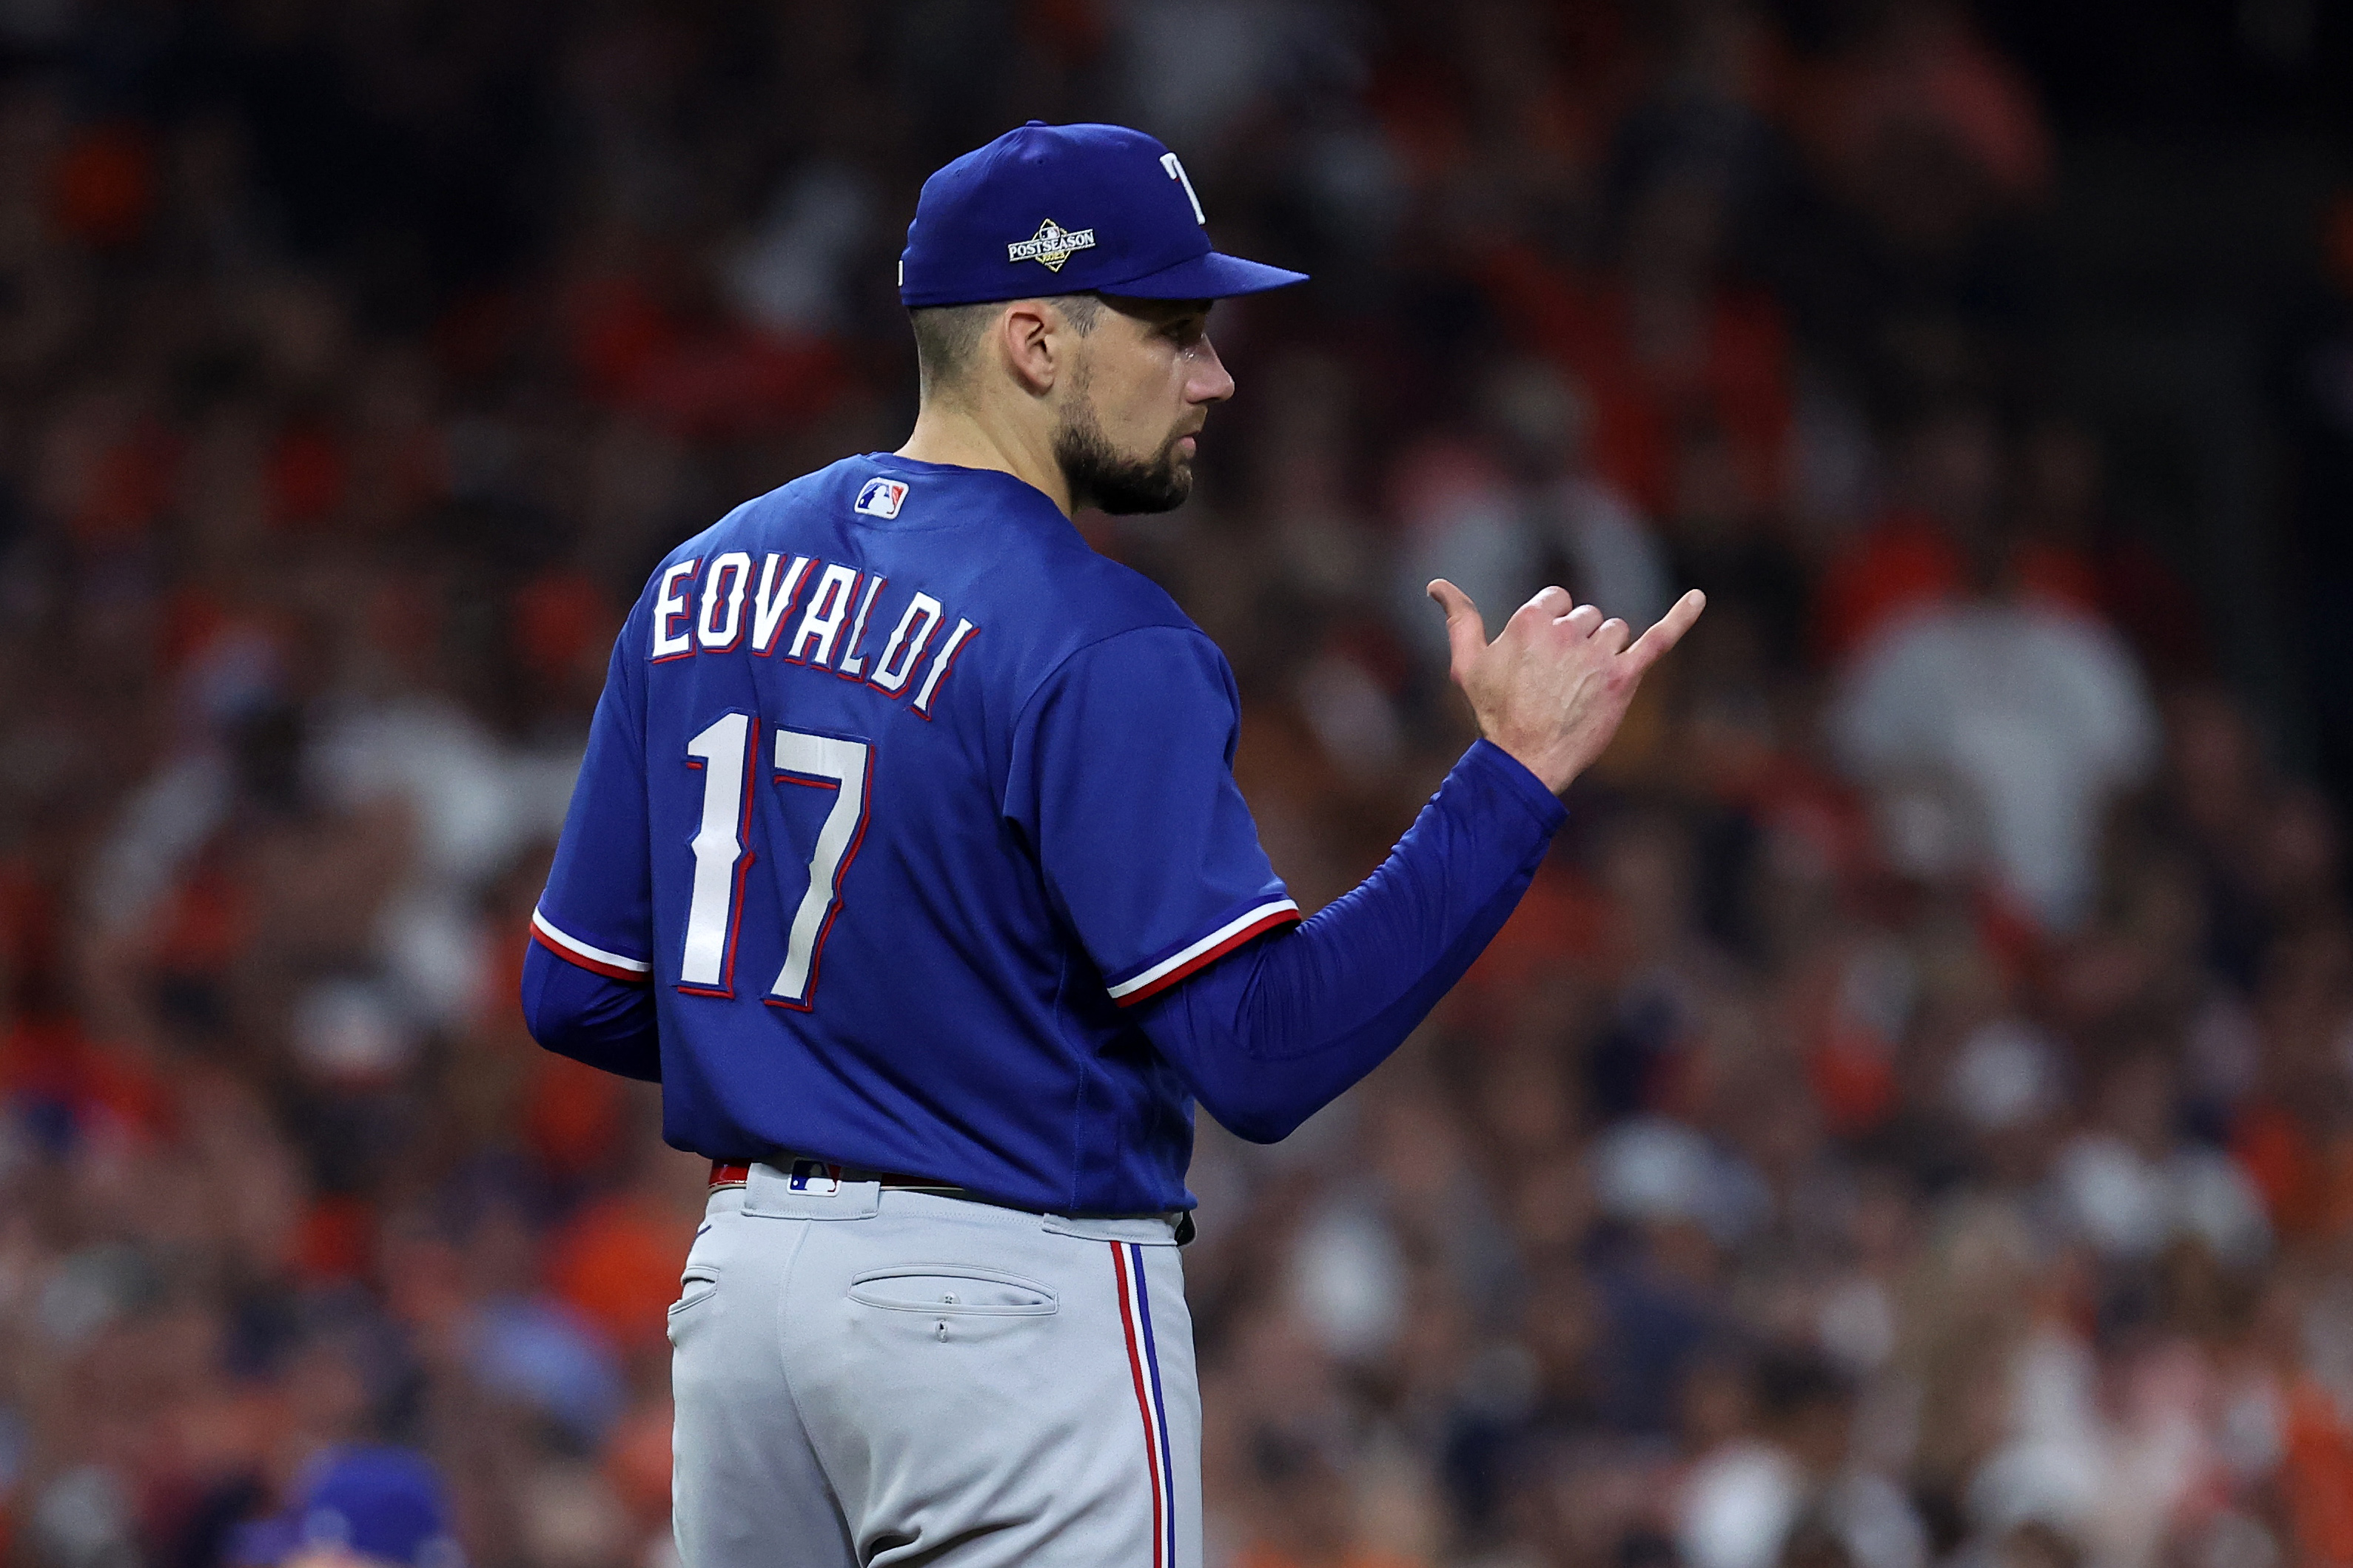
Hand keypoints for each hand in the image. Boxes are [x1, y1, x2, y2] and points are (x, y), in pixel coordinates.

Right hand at [1426, 581, 1705, 795]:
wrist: (1525, 762)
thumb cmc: (1494, 714)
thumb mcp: (1467, 664)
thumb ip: (1458, 619)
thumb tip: (1436, 584)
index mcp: (1531, 619)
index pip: (1557, 600)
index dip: (1551, 628)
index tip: (1541, 659)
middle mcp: (1566, 630)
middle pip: (1586, 617)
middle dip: (1577, 643)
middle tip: (1558, 684)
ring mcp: (1598, 654)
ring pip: (1615, 630)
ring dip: (1604, 652)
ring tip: (1583, 688)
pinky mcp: (1625, 678)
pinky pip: (1658, 639)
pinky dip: (1681, 617)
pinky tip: (1699, 597)